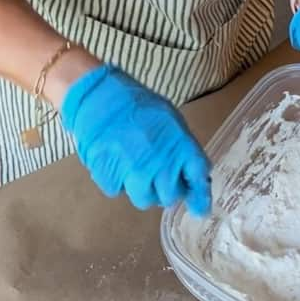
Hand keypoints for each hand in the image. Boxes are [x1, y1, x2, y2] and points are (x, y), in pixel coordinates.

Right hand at [60, 64, 211, 213]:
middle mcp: (159, 162)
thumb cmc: (136, 104)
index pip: (197, 178)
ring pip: (144, 199)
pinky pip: (117, 191)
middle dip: (166, 189)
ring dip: (143, 189)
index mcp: (178, 145)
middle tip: (159, 177)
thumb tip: (197, 173)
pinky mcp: (108, 175)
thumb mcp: (170, 118)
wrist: (99, 95)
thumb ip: (184, 147)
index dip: (200, 195)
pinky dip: (117, 181)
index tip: (199, 206)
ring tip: (136, 170)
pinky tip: (116, 163)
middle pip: (169, 196)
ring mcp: (133, 170)